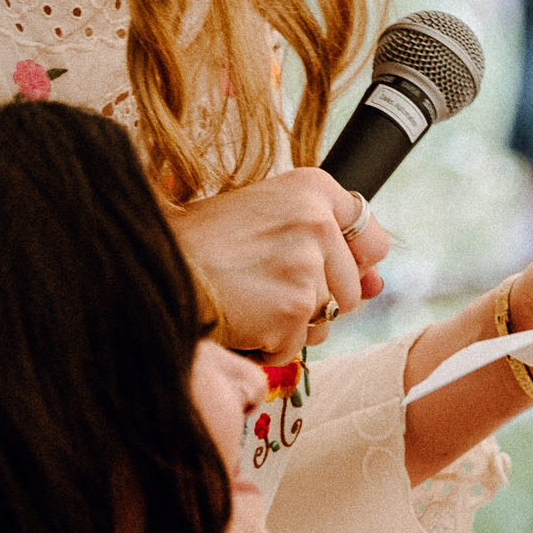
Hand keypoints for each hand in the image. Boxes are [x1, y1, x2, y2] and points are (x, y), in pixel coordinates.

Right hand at [168, 170, 388, 358]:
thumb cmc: (205, 241)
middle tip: (263, 282)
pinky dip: (269, 344)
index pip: (370, 236)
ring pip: (324, 320)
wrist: (155, 263)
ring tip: (249, 297)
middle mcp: (317, 220)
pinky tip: (241, 316)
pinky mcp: (293, 307)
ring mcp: (307, 265)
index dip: (347, 261)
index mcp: (312, 187)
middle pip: (350, 289)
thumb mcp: (268, 218)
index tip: (313, 263)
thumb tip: (377, 286)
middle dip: (315, 300)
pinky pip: (297, 345)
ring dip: (291, 324)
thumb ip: (328, 244)